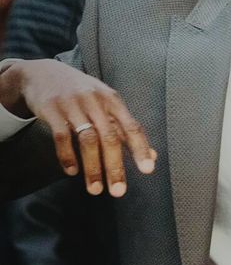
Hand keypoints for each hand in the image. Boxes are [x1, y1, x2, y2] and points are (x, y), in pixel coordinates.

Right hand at [1, 59, 155, 196]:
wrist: (43, 72)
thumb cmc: (82, 94)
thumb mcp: (106, 104)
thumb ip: (126, 129)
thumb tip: (152, 156)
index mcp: (112, 100)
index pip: (131, 126)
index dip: (140, 148)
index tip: (148, 170)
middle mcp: (95, 101)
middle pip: (110, 137)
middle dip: (115, 167)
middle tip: (118, 192)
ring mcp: (73, 104)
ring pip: (87, 139)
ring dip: (92, 167)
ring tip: (95, 189)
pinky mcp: (52, 109)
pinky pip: (61, 136)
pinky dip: (67, 156)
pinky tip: (72, 171)